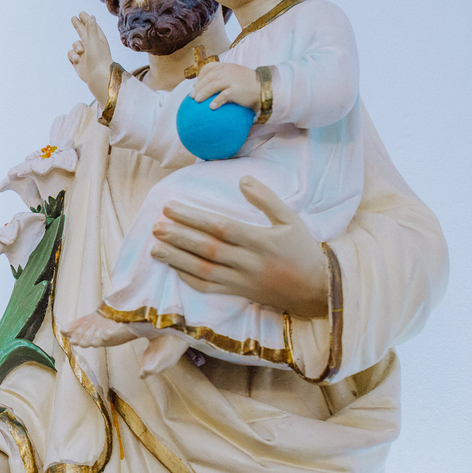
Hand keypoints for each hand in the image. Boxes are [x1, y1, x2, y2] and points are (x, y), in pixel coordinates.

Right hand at [69, 12, 115, 105]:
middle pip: (83, 33)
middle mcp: (91, 46)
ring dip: (75, 47)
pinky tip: (77, 60)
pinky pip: (71, 54)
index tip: (81, 13)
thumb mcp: (94, 40)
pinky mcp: (78, 62)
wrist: (97, 76)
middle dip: (78, 26)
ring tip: (81, 52)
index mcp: (98, 39)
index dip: (86, 20)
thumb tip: (91, 16)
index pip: (91, 27)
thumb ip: (91, 28)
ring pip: (75, 44)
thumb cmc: (98, 57)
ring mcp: (84, 54)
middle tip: (73, 18)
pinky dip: (73, 56)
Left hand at [150, 176, 328, 317]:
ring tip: (154, 249)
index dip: (193, 218)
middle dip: (179, 237)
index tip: (170, 208)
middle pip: (207, 249)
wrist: (317, 289)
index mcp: (260, 241)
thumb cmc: (303, 250)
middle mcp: (248, 262)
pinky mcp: (238, 293)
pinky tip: (173, 268)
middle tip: (156, 227)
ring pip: (203, 270)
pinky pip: (209, 288)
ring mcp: (241, 280)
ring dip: (177, 259)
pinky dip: (189, 279)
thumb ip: (266, 200)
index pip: (220, 227)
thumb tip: (243, 180)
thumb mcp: (290, 220)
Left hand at [192, 62, 259, 110]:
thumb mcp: (237, 75)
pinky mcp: (236, 90)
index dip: (200, 76)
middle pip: (208, 78)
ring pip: (212, 86)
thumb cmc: (250, 84)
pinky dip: (216, 101)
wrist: (264, 87)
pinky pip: (223, 96)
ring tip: (197, 101)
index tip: (195, 85)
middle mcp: (228, 71)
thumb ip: (225, 76)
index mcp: (227, 67)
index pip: (209, 67)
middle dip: (198, 87)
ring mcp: (232, 80)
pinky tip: (211, 107)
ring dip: (203, 94)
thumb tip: (211, 87)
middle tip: (192, 96)